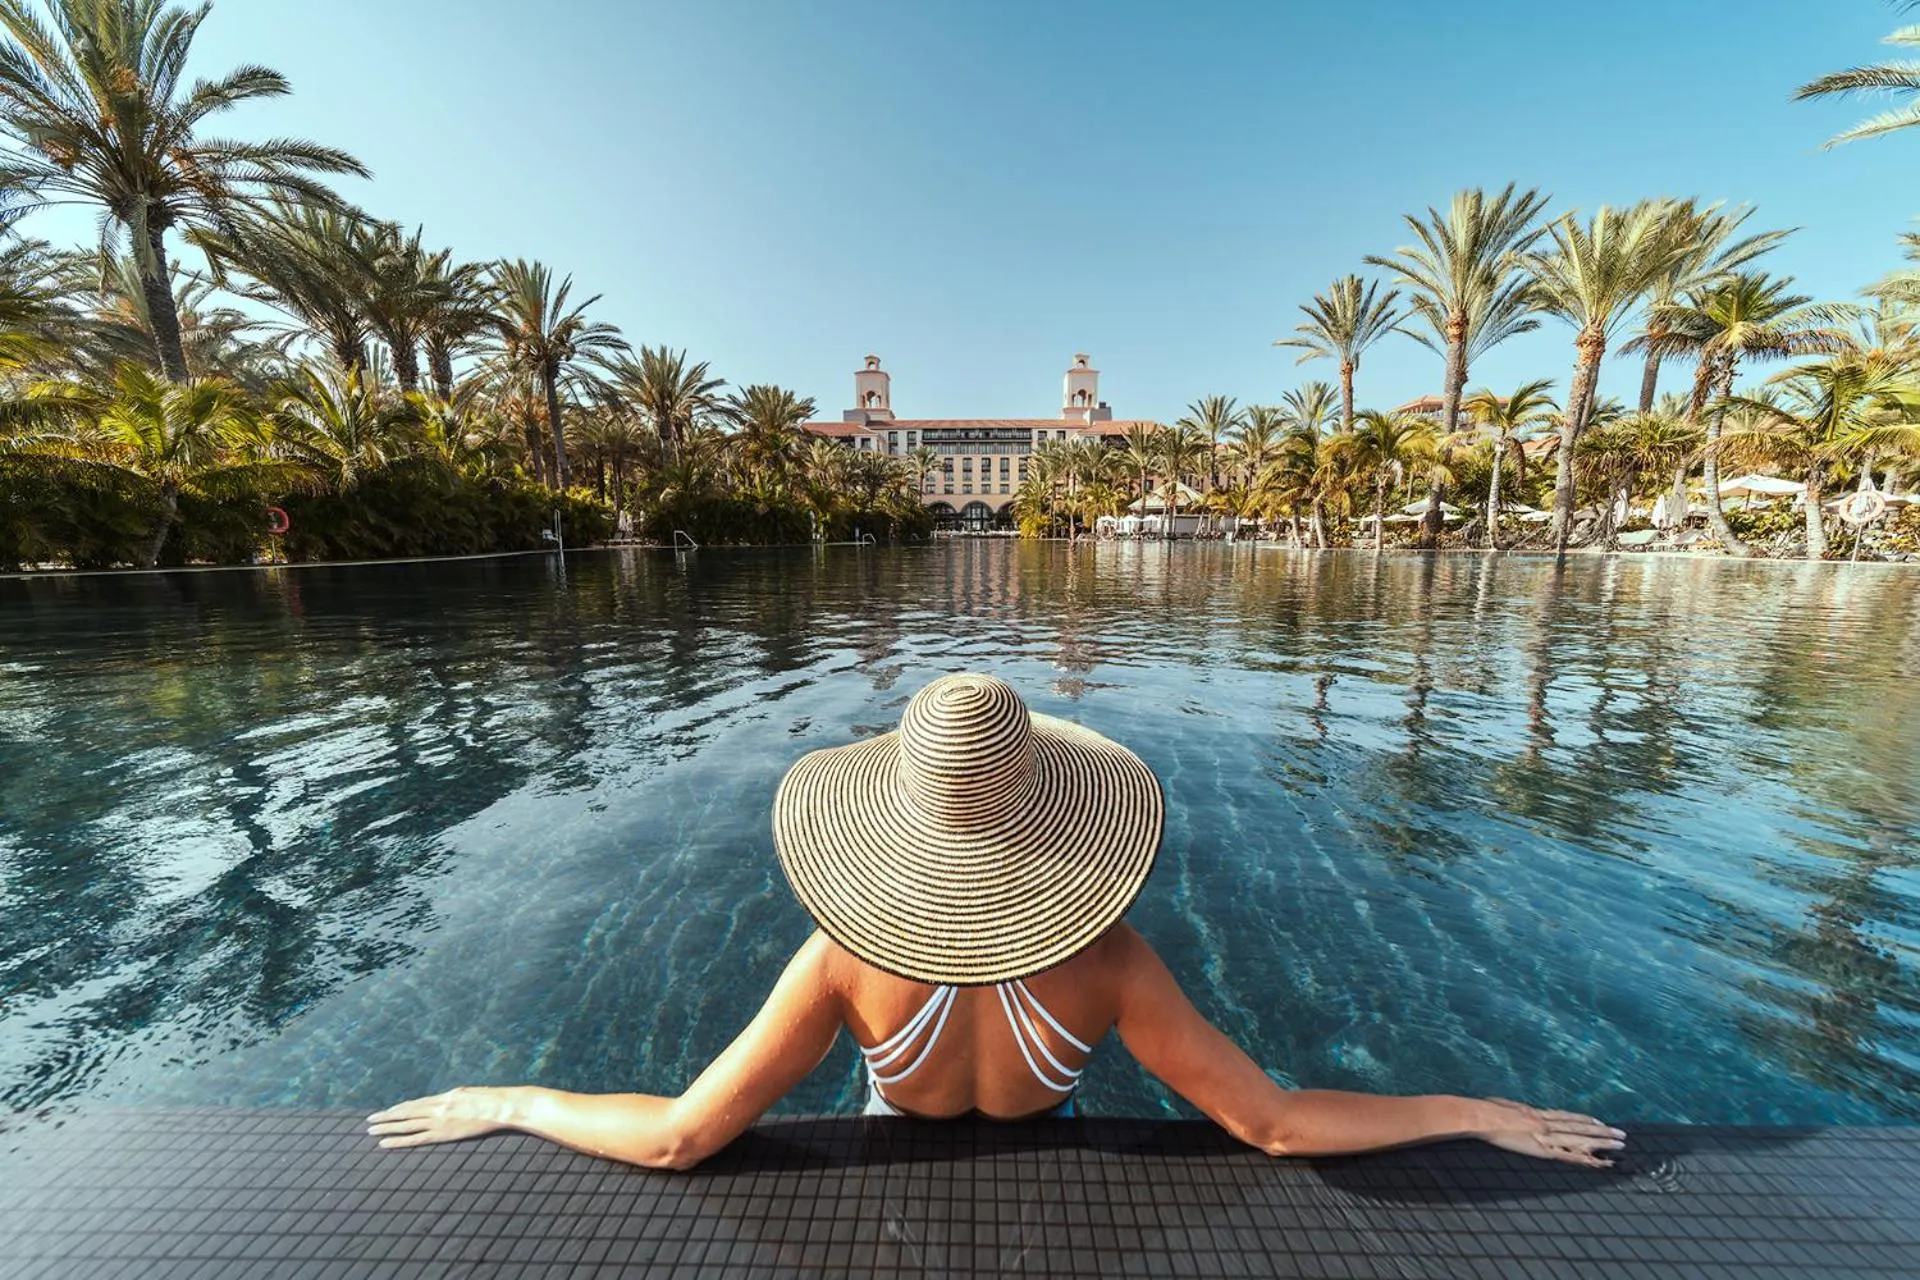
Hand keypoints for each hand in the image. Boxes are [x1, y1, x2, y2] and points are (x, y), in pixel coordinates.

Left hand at [367, 1086, 515, 1148]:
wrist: (500, 1106)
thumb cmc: (491, 1101)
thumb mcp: (469, 1095)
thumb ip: (455, 1099)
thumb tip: (449, 1101)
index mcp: (444, 1097)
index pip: (417, 1103)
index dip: (400, 1108)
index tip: (388, 1111)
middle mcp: (437, 1107)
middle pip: (406, 1112)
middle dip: (386, 1117)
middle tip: (369, 1121)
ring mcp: (438, 1120)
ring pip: (405, 1124)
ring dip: (386, 1127)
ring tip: (371, 1131)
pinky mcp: (442, 1134)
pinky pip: (415, 1138)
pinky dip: (398, 1141)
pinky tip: (385, 1143)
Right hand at [1472, 1098, 1624, 1167]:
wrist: (1482, 1116)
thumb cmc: (1485, 1110)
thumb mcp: (1501, 1105)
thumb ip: (1511, 1108)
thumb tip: (1507, 1108)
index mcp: (1537, 1114)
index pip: (1566, 1117)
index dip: (1584, 1120)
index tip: (1600, 1122)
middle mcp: (1546, 1123)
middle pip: (1580, 1127)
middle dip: (1602, 1131)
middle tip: (1622, 1135)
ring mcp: (1546, 1136)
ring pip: (1580, 1139)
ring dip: (1602, 1142)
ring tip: (1620, 1146)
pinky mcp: (1543, 1149)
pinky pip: (1569, 1156)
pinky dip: (1585, 1159)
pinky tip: (1599, 1162)